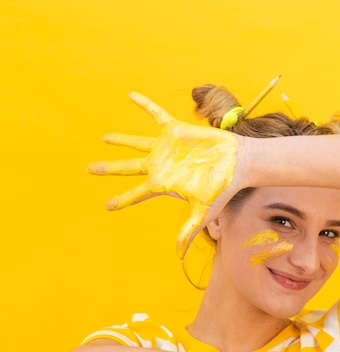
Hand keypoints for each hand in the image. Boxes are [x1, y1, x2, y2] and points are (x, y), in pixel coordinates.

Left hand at [87, 92, 239, 257]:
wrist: (238, 163)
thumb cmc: (222, 188)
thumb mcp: (204, 212)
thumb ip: (188, 231)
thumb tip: (178, 255)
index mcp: (163, 184)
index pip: (137, 194)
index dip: (122, 199)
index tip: (107, 206)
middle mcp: (161, 165)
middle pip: (128, 167)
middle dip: (109, 168)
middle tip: (89, 169)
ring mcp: (166, 147)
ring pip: (137, 142)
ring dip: (120, 140)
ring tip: (104, 138)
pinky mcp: (175, 130)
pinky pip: (156, 115)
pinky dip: (144, 105)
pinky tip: (130, 95)